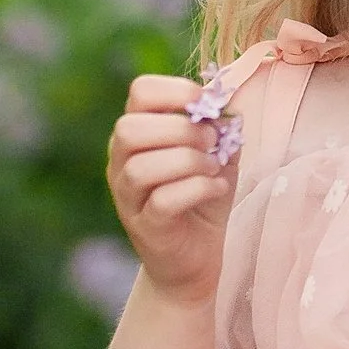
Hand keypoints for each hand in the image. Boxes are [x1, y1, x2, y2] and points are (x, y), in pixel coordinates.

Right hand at [106, 73, 236, 305]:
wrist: (196, 258)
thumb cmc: (204, 196)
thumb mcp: (218, 152)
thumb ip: (221, 124)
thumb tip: (227, 101)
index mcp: (138, 133)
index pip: (140, 92)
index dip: (177, 91)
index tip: (206, 107)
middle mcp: (121, 161)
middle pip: (130, 128)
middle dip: (181, 130)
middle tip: (211, 143)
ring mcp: (128, 197)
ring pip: (142, 167)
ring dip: (189, 162)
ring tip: (213, 168)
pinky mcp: (144, 227)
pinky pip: (162, 201)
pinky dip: (197, 189)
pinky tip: (216, 188)